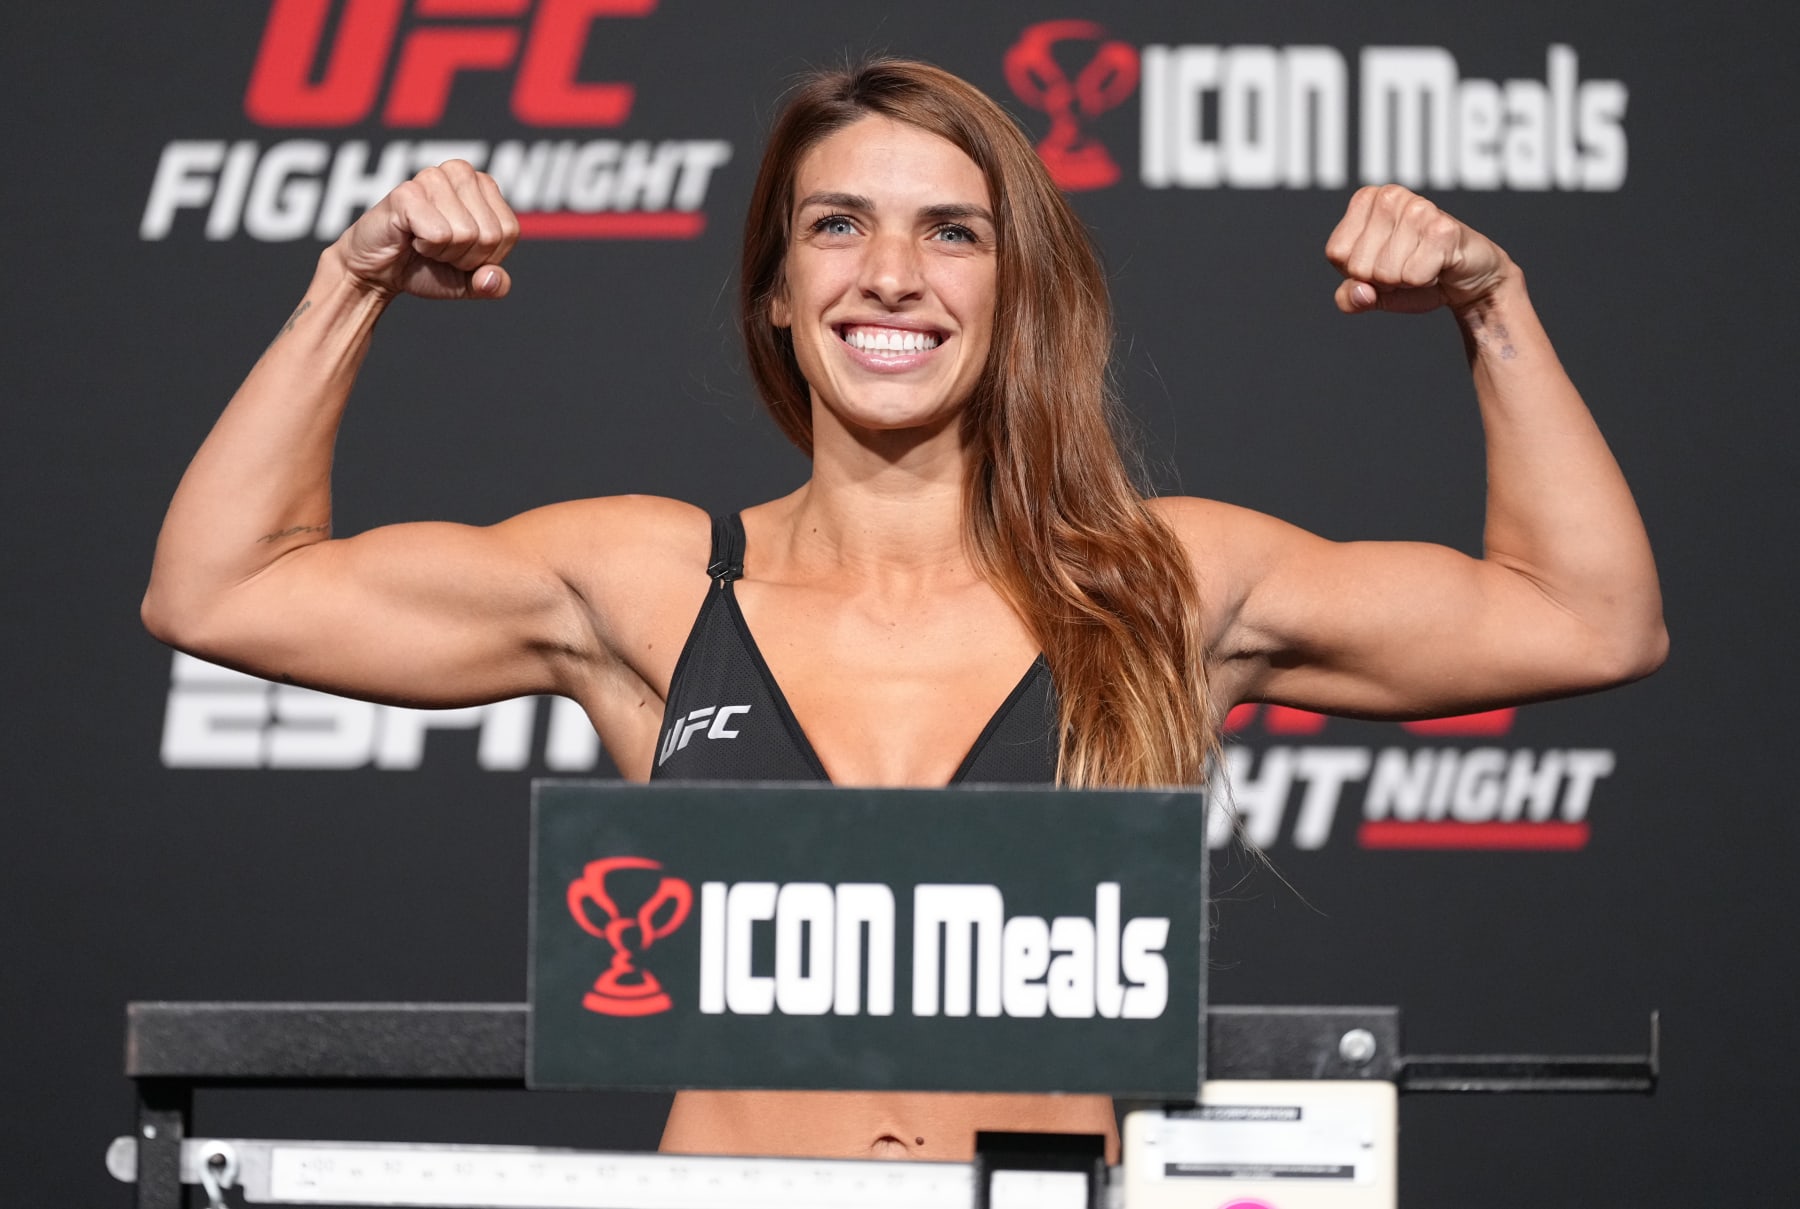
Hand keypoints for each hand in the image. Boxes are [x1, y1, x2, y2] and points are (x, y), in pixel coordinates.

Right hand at [328, 160, 519, 300]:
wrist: (379, 271)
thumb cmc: (425, 266)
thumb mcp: (469, 282)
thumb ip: (493, 285)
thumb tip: (492, 280)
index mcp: (484, 186)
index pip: (508, 231)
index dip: (485, 256)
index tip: (460, 251)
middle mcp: (462, 173)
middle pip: (489, 234)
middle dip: (465, 256)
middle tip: (438, 247)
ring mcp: (433, 177)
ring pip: (466, 234)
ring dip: (443, 252)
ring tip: (424, 240)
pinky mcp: (407, 192)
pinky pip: (439, 234)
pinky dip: (426, 248)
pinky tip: (411, 236)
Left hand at [1325, 185, 1511, 314]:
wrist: (1468, 278)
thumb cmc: (1416, 274)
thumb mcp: (1372, 290)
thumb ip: (1350, 297)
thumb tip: (1361, 293)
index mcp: (1366, 200)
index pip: (1337, 254)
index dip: (1358, 272)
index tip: (1383, 261)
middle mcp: (1389, 196)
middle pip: (1360, 266)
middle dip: (1383, 279)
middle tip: (1407, 264)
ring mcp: (1418, 208)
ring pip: (1387, 273)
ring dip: (1406, 279)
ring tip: (1423, 262)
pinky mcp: (1444, 229)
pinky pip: (1414, 276)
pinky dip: (1426, 280)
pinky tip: (1439, 263)